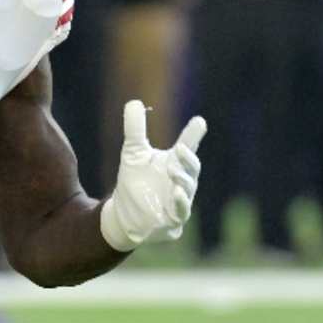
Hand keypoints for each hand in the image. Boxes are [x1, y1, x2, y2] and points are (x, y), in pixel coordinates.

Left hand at [100, 102, 206, 251]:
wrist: (123, 215)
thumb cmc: (134, 182)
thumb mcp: (133, 153)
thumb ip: (135, 129)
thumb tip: (134, 102)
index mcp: (175, 164)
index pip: (187, 147)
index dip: (193, 135)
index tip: (199, 122)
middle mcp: (181, 182)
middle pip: (192, 169)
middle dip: (188, 159)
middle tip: (180, 148)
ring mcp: (180, 201)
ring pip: (188, 189)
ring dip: (182, 180)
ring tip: (172, 170)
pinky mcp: (174, 220)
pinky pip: (181, 212)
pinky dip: (180, 203)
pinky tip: (176, 193)